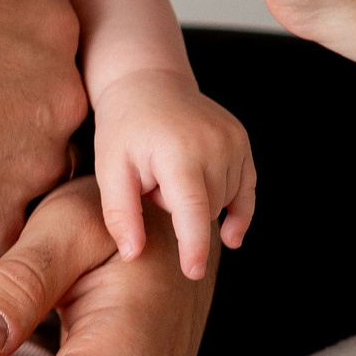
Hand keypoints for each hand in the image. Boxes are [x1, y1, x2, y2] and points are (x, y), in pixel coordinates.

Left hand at [91, 77, 253, 278]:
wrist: (147, 83)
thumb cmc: (123, 129)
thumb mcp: (109, 169)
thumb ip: (120, 213)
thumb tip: (133, 255)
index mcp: (178, 152)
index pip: (192, 209)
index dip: (194, 245)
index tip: (194, 272)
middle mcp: (214, 145)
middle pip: (205, 209)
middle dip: (178, 211)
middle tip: (152, 183)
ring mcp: (234, 142)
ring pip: (224, 201)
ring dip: (199, 202)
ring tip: (170, 174)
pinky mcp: (243, 142)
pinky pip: (246, 189)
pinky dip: (237, 210)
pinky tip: (229, 234)